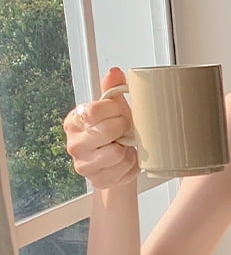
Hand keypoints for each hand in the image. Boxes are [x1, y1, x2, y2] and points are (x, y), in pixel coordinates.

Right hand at [63, 67, 139, 189]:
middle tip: (126, 131)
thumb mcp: (113, 110)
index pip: (95, 110)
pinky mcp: (97, 181)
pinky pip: (123, 171)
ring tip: (125, 147)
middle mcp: (74, 144)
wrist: (117, 163)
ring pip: (117, 154)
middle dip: (123, 130)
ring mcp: (84, 165)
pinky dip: (131, 166)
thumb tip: (114, 73)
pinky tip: (126, 161)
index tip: (121, 114)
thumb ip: (112, 90)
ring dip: (128, 150)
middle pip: (106, 132)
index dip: (115, 111)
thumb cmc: (114, 134)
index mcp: (75, 121)